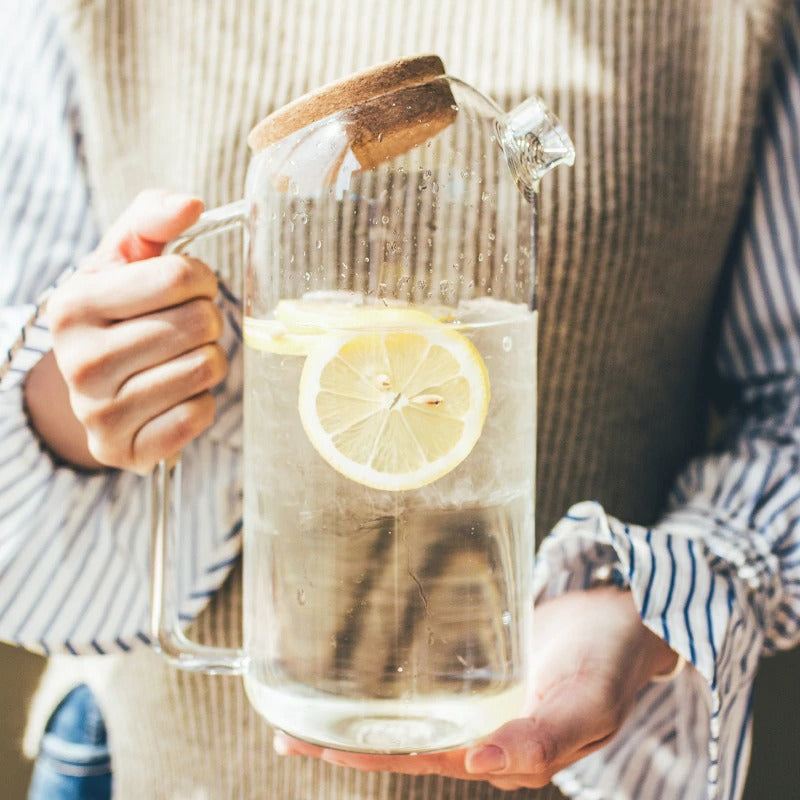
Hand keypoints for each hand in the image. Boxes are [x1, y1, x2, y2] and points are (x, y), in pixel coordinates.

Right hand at [27, 189, 225, 472]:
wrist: (96, 382)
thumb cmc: (121, 310)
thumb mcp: (125, 256)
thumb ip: (153, 218)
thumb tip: (192, 205)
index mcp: (74, 305)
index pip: (182, 277)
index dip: (199, 278)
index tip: (186, 289)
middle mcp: (78, 361)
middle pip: (199, 324)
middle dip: (206, 321)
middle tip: (184, 328)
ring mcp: (98, 413)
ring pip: (206, 369)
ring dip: (208, 361)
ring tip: (178, 360)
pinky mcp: (122, 451)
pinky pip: (198, 416)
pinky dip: (200, 404)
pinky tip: (175, 396)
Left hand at [273, 586, 679, 791]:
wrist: (625, 619)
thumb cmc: (610, 664)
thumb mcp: (586, 705)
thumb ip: (543, 738)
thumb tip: (479, 766)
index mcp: (503, 752)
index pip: (419, 758)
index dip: (364, 752)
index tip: (309, 740)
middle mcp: (484, 730)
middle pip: (404, 739)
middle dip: (346, 736)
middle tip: (286, 723)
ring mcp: (481, 697)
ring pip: (412, 708)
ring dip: (364, 705)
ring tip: (309, 695)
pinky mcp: (483, 665)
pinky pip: (432, 675)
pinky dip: (397, 675)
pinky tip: (368, 661)